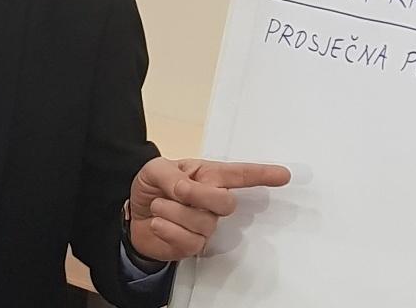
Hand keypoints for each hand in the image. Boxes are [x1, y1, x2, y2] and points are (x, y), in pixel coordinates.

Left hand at [126, 157, 290, 261]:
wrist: (131, 216)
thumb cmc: (151, 187)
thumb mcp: (155, 169)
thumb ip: (171, 175)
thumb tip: (187, 189)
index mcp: (208, 176)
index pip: (241, 175)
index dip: (263, 174)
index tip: (283, 175)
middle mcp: (212, 201)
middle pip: (227, 203)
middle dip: (201, 196)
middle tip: (178, 190)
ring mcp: (205, 225)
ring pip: (204, 223)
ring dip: (173, 212)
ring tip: (158, 206)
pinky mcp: (193, 245)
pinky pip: (188, 240)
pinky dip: (167, 229)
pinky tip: (158, 223)